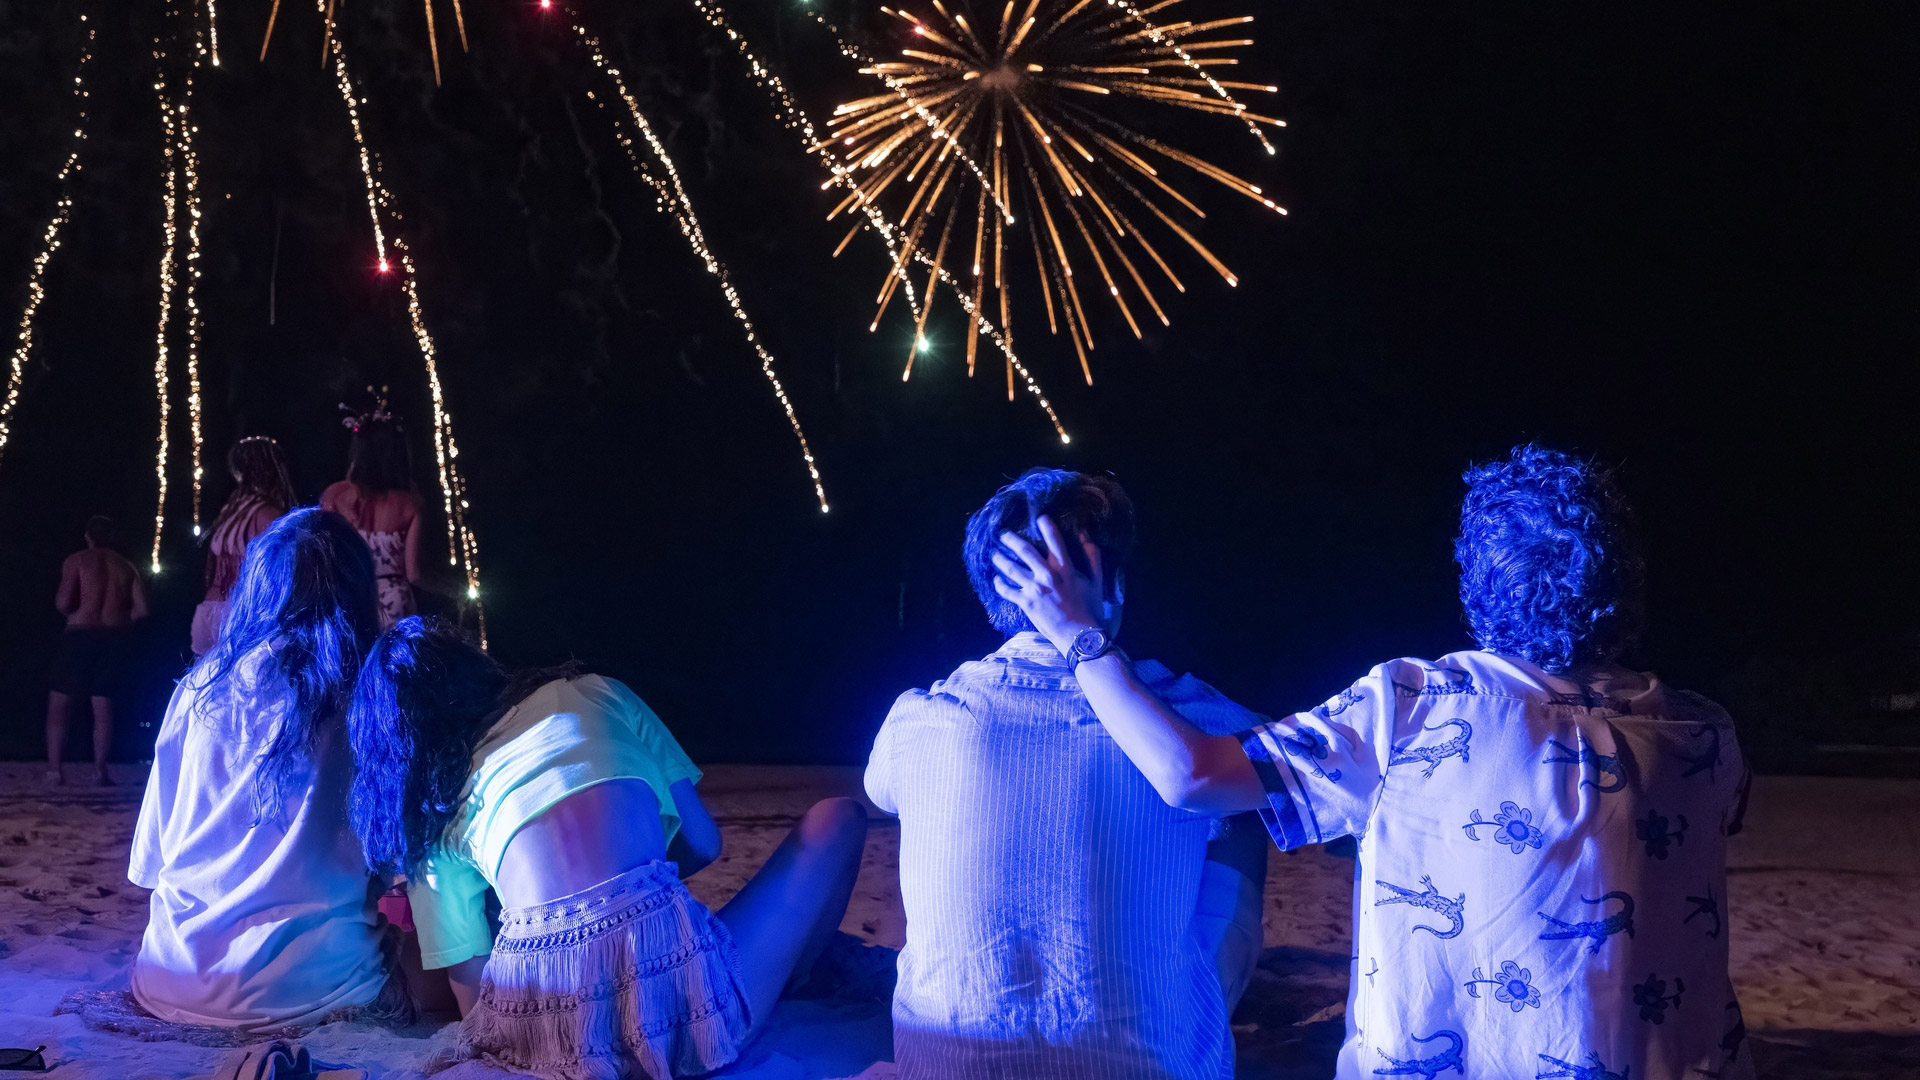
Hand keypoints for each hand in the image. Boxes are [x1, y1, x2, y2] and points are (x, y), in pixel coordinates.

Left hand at [991, 515, 1108, 656]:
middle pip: (1025, 551)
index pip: (1055, 541)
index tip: (1039, 518)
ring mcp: (1035, 589)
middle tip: (1002, 534)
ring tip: (994, 555)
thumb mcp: (1097, 580)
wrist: (1080, 636)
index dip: (1046, 526)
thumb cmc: (1090, 607)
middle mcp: (1047, 575)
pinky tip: (996, 580)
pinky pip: (1007, 591)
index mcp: (1065, 569)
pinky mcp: (1026, 603)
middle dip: (1012, 540)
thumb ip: (1092, 555)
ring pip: (1011, 569)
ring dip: (1000, 560)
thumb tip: (1084, 533)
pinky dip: (999, 585)